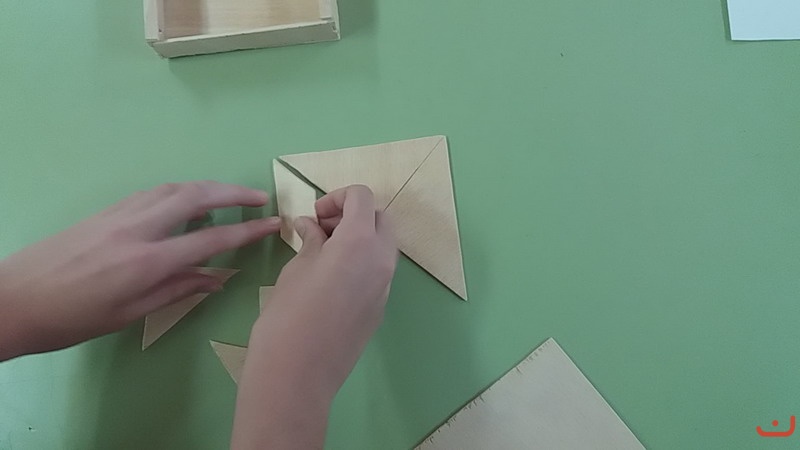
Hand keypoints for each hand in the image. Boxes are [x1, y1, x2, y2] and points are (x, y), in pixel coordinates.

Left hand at [0, 181, 280, 359]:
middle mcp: (138, 229)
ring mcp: (119, 214)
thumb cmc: (72, 319)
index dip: (247, 231)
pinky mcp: (105, 211)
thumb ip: (176, 290)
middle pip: (196, 197)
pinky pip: (151, 192)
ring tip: (229, 196)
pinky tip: (186, 200)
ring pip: (173, 188)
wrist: (12, 299)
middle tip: (259, 197)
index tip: (273, 223)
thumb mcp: (128, 314)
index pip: (211, 238)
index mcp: (148, 261)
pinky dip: (178, 191)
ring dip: (207, 187)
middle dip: (233, 193)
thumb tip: (215, 277)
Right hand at [231, 185, 396, 449]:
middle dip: (352, 215)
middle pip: (380, 218)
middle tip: (320, 230)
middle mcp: (382, 260)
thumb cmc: (288, 315)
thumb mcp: (296, 269)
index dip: (337, 197)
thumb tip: (311, 226)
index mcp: (360, 242)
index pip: (362, 197)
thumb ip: (311, 241)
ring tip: (321, 253)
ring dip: (358, 238)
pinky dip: (360, 262)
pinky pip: (377, 272)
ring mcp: (385, 286)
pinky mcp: (380, 308)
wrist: (298, 375)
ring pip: (382, 245)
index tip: (314, 215)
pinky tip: (330, 280)